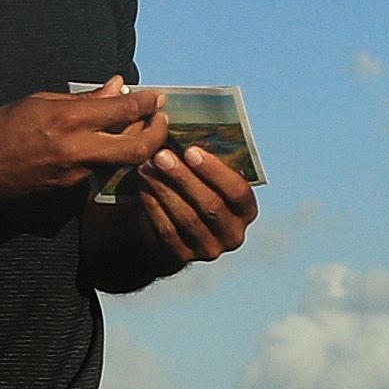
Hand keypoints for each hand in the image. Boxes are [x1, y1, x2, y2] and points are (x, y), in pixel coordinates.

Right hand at [0, 83, 169, 208]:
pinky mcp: (72, 189)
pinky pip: (101, 168)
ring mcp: (77, 172)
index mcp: (66, 119)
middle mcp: (77, 147)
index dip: (146, 103)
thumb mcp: (39, 101)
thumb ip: (83, 99)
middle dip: (157, 132)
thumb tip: (116, 87)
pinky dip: (111, 154)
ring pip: (122, 159)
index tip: (156, 96)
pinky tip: (109, 143)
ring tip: (141, 127)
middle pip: (137, 147)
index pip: (122, 110)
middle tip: (162, 118)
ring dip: (137, 143)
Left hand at [118, 141, 256, 267]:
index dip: (215, 172)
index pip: (238, 193)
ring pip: (186, 217)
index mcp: (245, 211)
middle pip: (211, 205)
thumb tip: (186, 131)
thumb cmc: (191, 189)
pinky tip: (143, 186)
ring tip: (146, 167)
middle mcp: (232, 233)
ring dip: (164, 189)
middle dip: (184, 178)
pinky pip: (166, 229)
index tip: (191, 150)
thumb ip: (204, 162)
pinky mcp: (182, 256)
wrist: (171, 225)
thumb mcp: (204, 177)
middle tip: (161, 155)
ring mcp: (208, 248)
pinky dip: (153, 205)